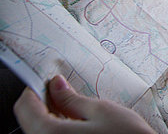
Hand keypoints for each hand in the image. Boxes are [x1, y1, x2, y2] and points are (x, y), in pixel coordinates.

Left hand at [13, 75, 154, 133]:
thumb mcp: (101, 110)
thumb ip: (72, 98)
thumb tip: (56, 85)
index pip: (25, 106)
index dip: (36, 88)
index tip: (50, 80)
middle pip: (30, 119)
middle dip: (45, 102)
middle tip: (65, 89)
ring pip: (40, 130)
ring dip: (52, 115)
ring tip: (75, 105)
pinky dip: (59, 128)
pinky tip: (78, 122)